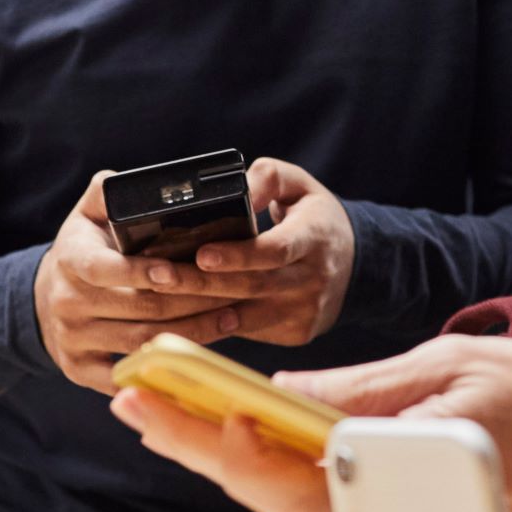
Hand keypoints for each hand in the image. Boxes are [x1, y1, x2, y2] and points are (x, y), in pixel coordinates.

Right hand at [33, 173, 244, 393]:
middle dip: (191, 301)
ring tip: (231, 318)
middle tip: (235, 292)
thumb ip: (105, 192)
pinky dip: (161, 372)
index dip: (141, 272)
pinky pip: (125, 377)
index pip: (104, 269)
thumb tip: (125, 181)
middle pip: (139, 308)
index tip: (177, 272)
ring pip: (140, 341)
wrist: (44, 299)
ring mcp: (73, 339)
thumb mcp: (86, 215)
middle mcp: (68, 302)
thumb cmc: (82, 249)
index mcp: (72, 259)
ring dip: (191, 333)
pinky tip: (198, 361)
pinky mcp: (79, 369)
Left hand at [114, 334, 511, 511]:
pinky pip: (323, 497)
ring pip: (292, 501)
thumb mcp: (449, 366)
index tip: (189, 407)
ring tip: (162, 412)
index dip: (236, 443)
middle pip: (275, 491)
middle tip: (135, 400)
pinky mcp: (404, 509)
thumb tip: (286, 393)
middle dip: (197, 445)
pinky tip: (234, 432)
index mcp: (410, 464)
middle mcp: (397, 503)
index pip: (301, 468)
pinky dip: (269, 466)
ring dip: (223, 457)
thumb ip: (362, 386)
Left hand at [144, 159, 355, 346]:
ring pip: (243, 317)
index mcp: (315, 237)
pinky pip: (246, 331)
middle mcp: (313, 278)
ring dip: (196, 312)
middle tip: (157, 277)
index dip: (239, 255)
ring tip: (155, 302)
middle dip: (200, 283)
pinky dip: (209, 326)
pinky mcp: (295, 333)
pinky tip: (176, 318)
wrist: (356, 266)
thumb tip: (238, 189)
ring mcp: (304, 311)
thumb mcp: (299, 185)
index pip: (276, 250)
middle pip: (251, 286)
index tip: (202, 254)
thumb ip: (268, 177)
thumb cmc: (315, 219)